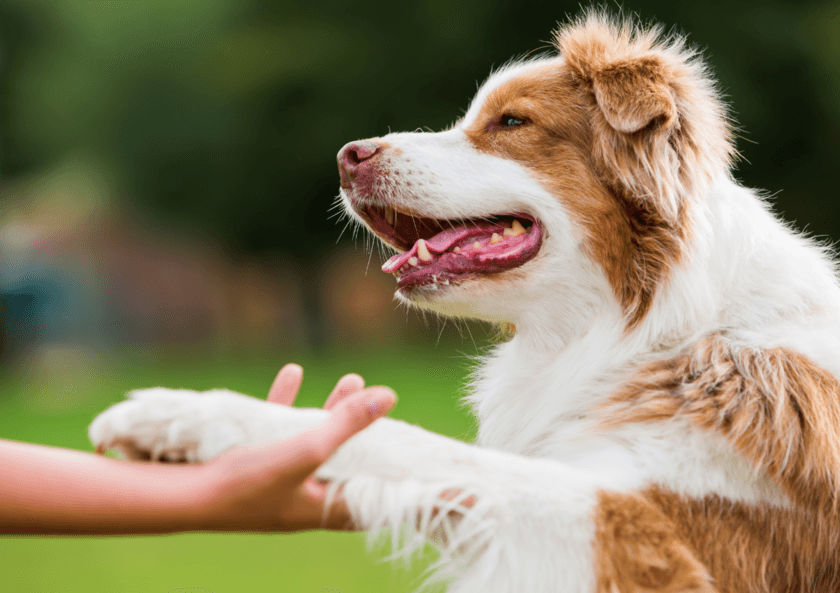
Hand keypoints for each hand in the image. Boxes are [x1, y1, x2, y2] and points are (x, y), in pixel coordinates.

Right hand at [200, 365, 394, 531]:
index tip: (412, 452)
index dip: (393, 476)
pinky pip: (278, 431)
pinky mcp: (252, 462)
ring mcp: (277, 481)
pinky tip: (292, 372)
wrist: (178, 496)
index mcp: (323, 508)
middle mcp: (304, 497)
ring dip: (331, 411)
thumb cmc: (246, 484)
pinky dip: (287, 404)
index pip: (372, 496)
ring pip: (315, 441)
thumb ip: (346, 424)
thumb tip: (389, 397)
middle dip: (365, 428)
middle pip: (347, 461)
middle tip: (379, 399)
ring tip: (351, 380)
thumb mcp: (306, 451)